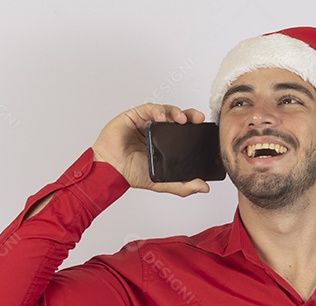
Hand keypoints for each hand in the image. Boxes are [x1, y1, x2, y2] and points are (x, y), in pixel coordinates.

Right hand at [90, 104, 209, 196]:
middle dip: (188, 115)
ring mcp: (144, 122)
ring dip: (175, 111)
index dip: (192, 126)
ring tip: (182, 119)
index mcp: (162, 143)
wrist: (111, 170)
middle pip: (174, 117)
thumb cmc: (130, 173)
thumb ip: (183, 186)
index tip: (202, 127)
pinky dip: (158, 110)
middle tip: (197, 118)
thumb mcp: (162, 182)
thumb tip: (204, 187)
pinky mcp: (133, 116)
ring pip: (163, 110)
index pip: (180, 130)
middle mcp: (154, 131)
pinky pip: (148, 108)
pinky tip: (162, 117)